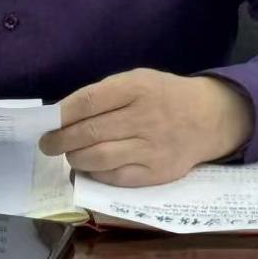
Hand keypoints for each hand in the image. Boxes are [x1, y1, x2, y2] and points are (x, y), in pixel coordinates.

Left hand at [38, 68, 252, 186]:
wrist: (209, 118)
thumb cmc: (163, 96)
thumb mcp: (138, 80)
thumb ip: (104, 95)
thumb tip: (63, 116)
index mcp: (137, 87)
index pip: (89, 101)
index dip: (62, 114)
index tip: (48, 122)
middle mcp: (145, 117)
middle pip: (90, 132)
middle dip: (61, 140)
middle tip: (48, 144)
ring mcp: (152, 148)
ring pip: (99, 157)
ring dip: (75, 158)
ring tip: (68, 155)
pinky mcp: (157, 173)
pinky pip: (116, 178)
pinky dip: (96, 174)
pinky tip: (90, 168)